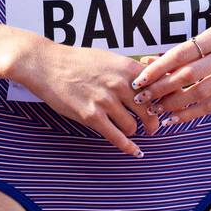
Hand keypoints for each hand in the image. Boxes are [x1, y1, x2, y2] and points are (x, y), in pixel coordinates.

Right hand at [16, 42, 164, 156]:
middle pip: (149, 111)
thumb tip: (154, 75)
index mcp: (127, 68)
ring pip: (132, 126)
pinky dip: (128, 147)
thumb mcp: (109, 58)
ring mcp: (105, 101)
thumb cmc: (78, 61)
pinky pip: (116, 137)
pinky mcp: (91, 116)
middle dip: (152, 122)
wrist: (47, 65)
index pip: (157, 89)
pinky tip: (134, 151)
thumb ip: (131, 70)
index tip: (163, 108)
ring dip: (133, 130)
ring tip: (129, 130)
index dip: (163, 101)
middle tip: (152, 127)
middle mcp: (119, 84)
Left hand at [129, 9, 210, 123]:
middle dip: (162, 88)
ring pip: (200, 93)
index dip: (159, 67)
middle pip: (189, 75)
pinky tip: (175, 118)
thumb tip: (152, 62)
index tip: (140, 78)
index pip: (182, 54)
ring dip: (174, 104)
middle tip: (142, 98)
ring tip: (155, 109)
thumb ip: (188, 49)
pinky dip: (192, 113)